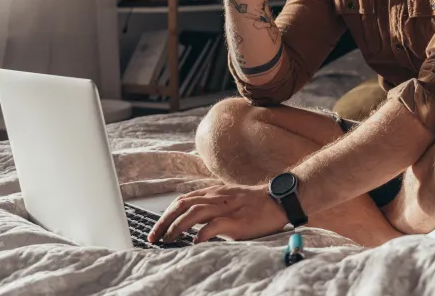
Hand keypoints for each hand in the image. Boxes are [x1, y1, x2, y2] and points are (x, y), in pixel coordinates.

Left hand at [148, 183, 288, 243]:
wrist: (279, 200)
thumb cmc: (255, 203)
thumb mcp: (228, 201)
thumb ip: (211, 208)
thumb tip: (192, 223)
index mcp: (213, 193)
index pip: (182, 200)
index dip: (166, 215)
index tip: (156, 230)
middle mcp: (217, 198)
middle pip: (183, 205)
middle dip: (165, 221)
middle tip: (154, 237)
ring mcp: (227, 208)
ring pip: (194, 212)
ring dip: (178, 226)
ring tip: (169, 239)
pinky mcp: (237, 220)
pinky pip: (215, 224)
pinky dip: (202, 233)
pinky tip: (194, 242)